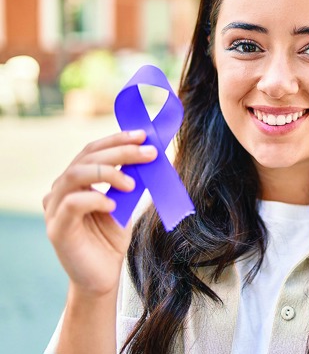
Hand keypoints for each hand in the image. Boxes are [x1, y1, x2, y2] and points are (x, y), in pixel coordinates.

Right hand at [43, 130, 156, 296]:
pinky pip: (72, 204)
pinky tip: (112, 204)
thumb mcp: (125, 204)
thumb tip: (148, 154)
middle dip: (121, 152)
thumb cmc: (111, 239)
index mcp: (76, 181)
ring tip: (131, 183)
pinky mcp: (57, 229)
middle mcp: (61, 190)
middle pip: (86, 159)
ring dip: (108, 173)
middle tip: (148, 153)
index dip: (116, 139)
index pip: (92, 151)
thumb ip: (129, 181)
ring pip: (75, 175)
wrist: (102, 277)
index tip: (142, 135)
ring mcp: (55, 208)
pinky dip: (94, 198)